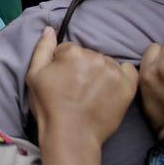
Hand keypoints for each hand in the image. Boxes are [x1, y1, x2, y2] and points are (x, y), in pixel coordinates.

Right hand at [26, 26, 138, 145]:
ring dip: (100, 73)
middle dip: (83, 68)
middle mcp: (95, 57)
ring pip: (106, 63)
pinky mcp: (127, 86)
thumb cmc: (49, 107)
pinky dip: (121, 76)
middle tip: (77, 89)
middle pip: (89, 56)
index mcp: (73, 52)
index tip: (62, 81)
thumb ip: (42, 49)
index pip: (69, 50)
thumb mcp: (34, 76)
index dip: (63, 65)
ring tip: (92, 93)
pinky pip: (128, 71)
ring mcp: (113, 71)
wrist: (71, 135)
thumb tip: (50, 29)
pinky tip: (111, 88)